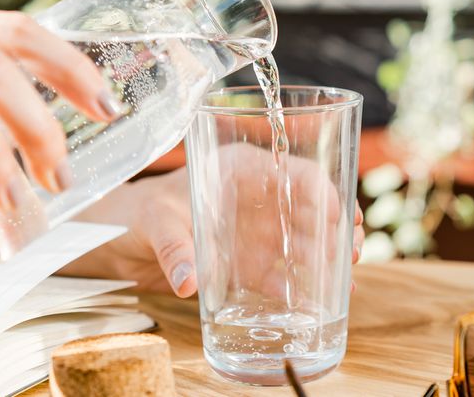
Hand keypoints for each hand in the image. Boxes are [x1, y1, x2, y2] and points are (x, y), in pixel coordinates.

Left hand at [61, 161, 365, 297]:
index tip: (338, 216)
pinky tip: (318, 304)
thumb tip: (186, 281)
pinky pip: (284, 275)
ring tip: (345, 283)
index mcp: (242, 169)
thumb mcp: (156, 222)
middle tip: (352, 253)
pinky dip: (302, 289)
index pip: (295, 171)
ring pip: (306, 242)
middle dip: (338, 229)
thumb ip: (172, 248)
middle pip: (312, 208)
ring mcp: (258, 232)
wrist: (121, 239)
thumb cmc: (138, 212)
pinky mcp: (250, 263)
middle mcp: (259, 199)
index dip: (323, 191)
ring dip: (328, 260)